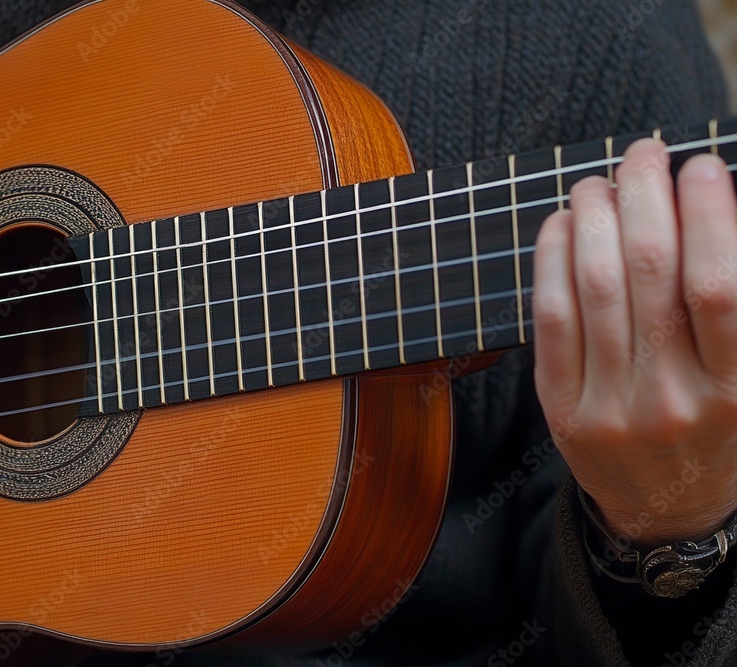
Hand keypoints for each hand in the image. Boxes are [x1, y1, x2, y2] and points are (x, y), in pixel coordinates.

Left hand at [533, 138, 736, 546]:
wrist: (664, 511)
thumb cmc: (716, 430)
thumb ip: (733, 310)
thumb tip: (711, 210)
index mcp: (734, 389)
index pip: (720, 287)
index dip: (710, 215)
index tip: (700, 166)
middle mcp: (672, 398)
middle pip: (652, 273)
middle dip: (645, 197)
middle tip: (643, 154)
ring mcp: (610, 405)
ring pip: (597, 288)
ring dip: (595, 218)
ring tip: (600, 180)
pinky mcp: (560, 408)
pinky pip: (551, 319)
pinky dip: (553, 260)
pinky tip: (561, 223)